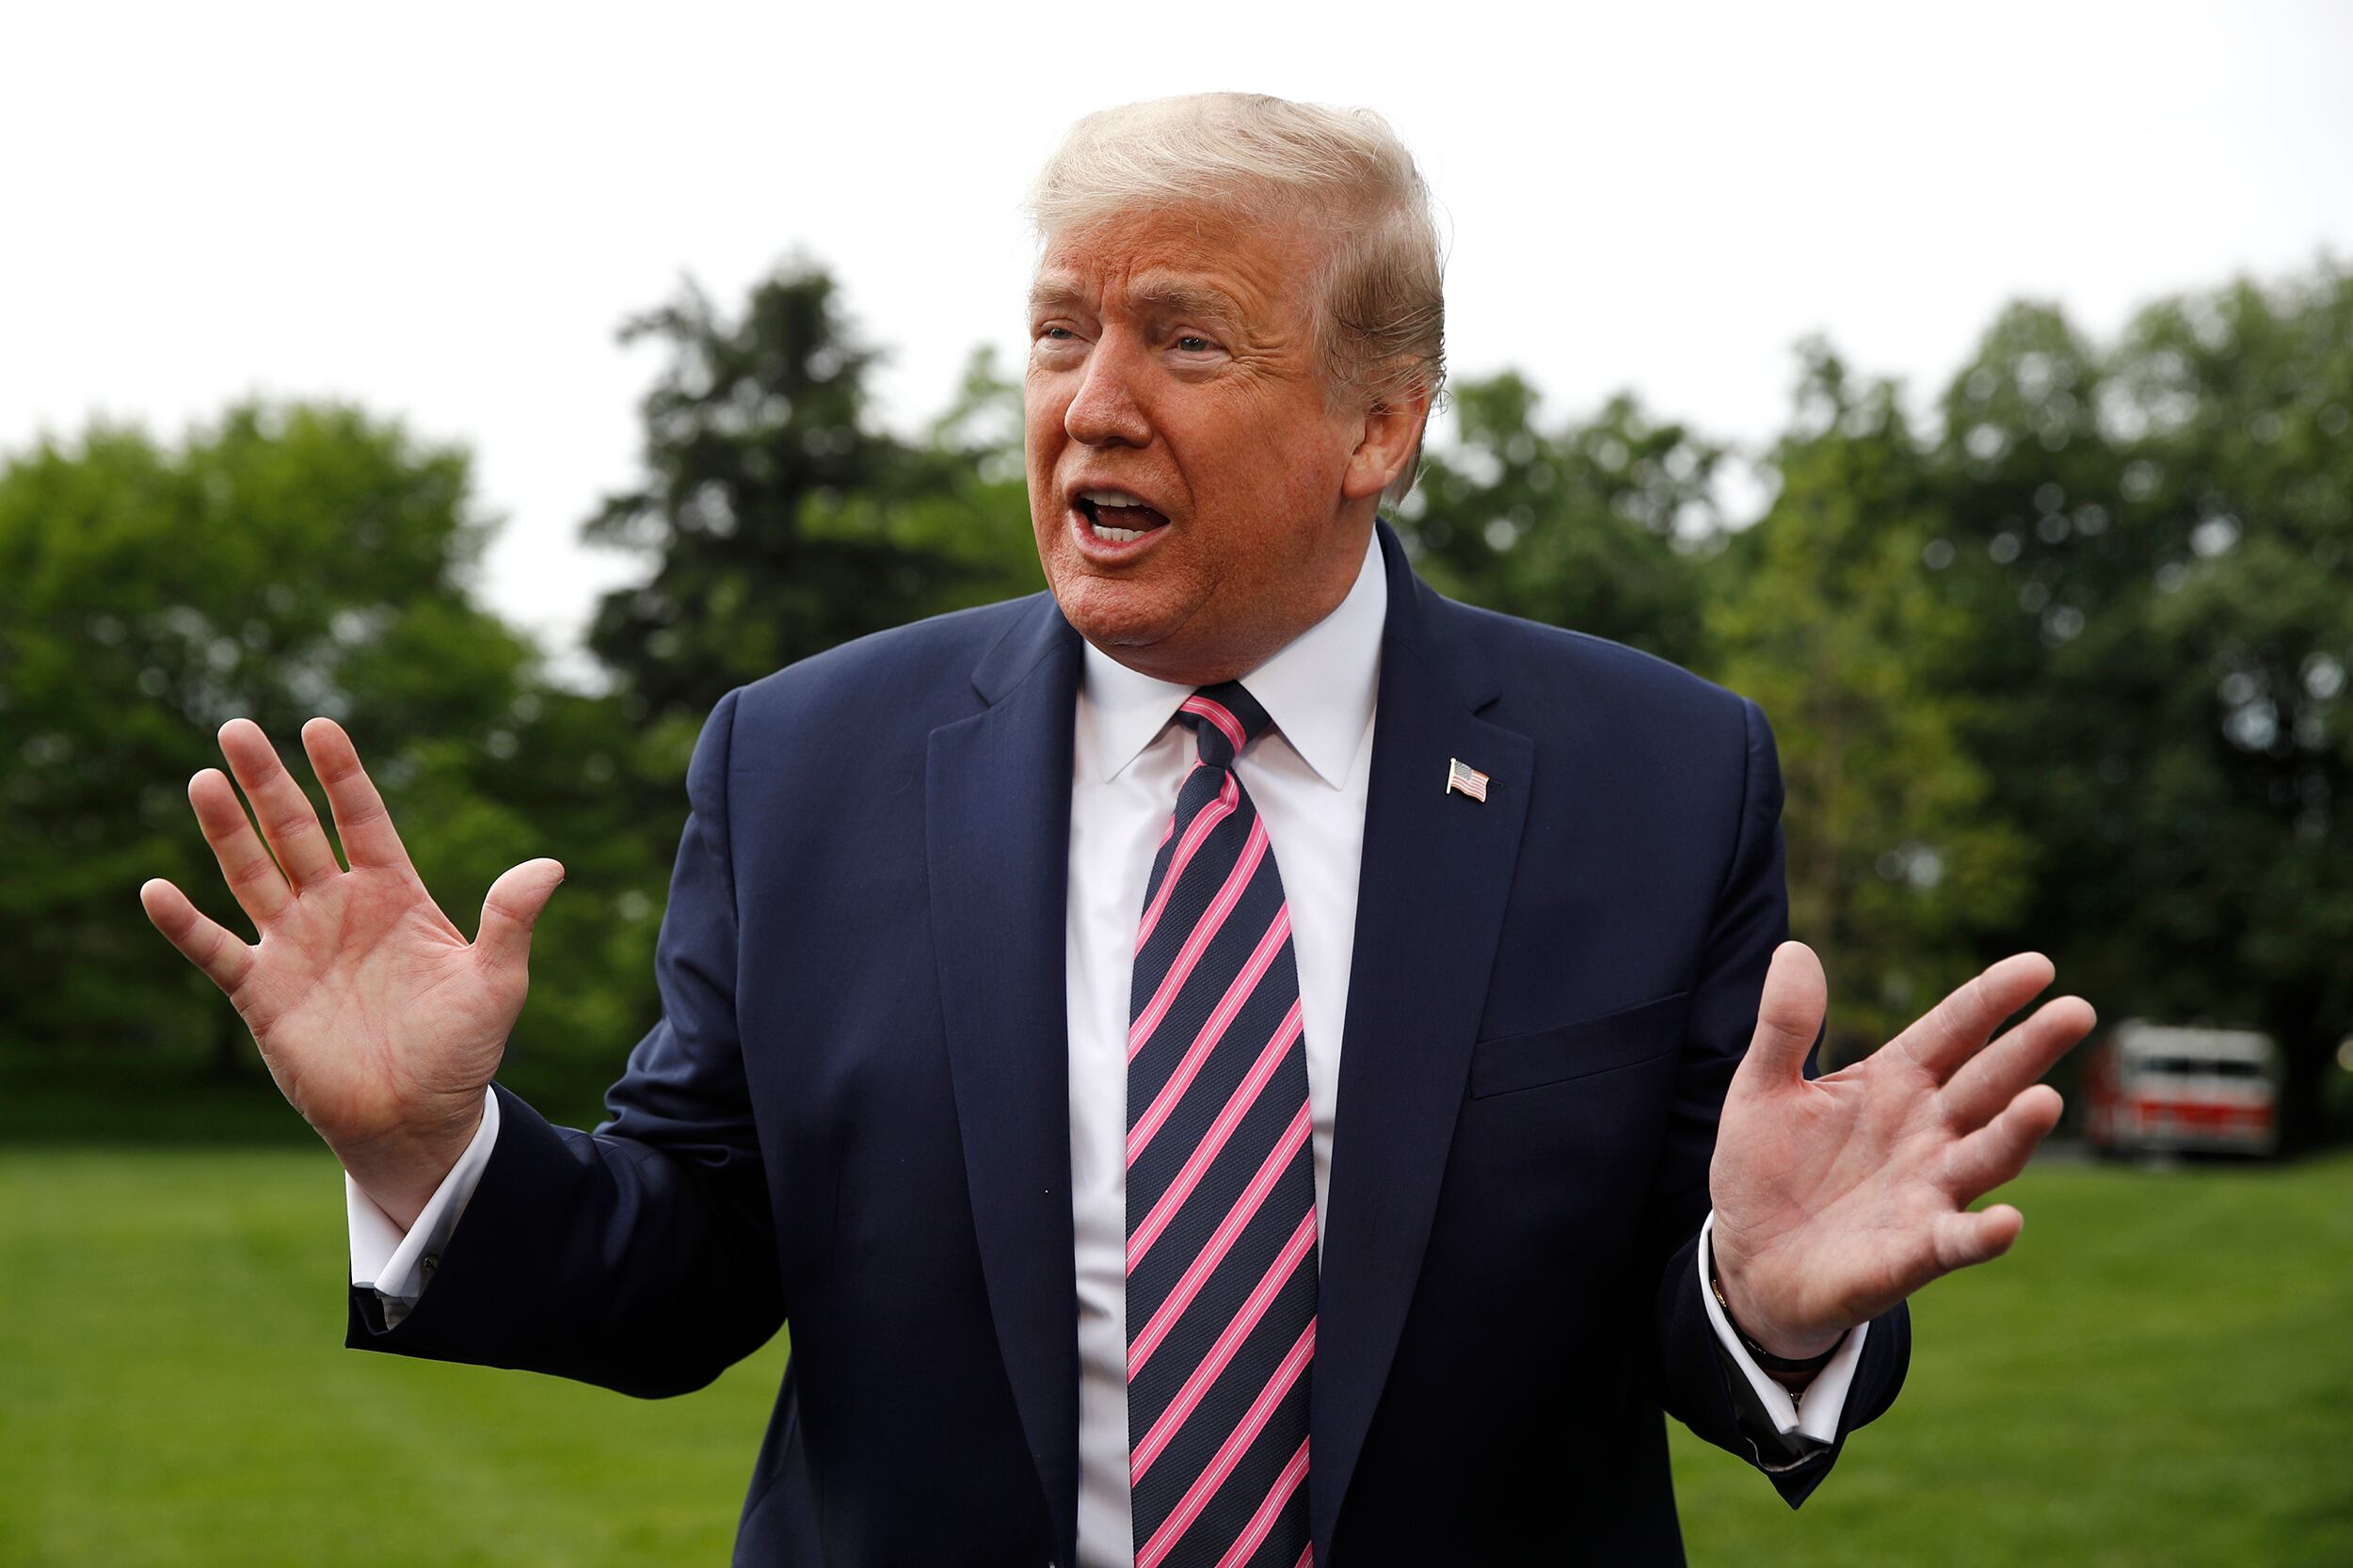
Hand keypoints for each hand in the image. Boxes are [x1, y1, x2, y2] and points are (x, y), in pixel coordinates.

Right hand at [138, 717, 563, 1225]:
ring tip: (203, 780)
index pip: (363, 820)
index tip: (320, 727)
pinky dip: (185, 924)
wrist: (418, 1119)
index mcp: (395, 895)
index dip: (342, 775)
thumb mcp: (497, 982)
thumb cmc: (462, 1049)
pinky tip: (156, 890)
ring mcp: (296, 947)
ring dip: (226, 831)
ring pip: (252, 874)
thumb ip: (511, 921)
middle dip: (268, 782)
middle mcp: (339, 910)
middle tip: (237, 728)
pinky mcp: (262, 993)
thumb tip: (550, 866)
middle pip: (296, 832)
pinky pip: (216, 950)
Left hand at [1708, 942, 2094, 1359]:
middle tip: (2077, 1011)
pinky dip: (1982, 1234)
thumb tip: (1794, 948)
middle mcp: (1927, 1132)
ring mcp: (1927, 1191)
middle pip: (1988, 1083)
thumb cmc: (1766, 1168)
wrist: (1750, 1260)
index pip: (1953, 1031)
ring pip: (1987, 1156)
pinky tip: (2005, 1222)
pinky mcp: (1913, 1252)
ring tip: (2045, 1102)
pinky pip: (1957, 1241)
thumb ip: (1784, 1025)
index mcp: (1895, 1082)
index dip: (1992, 999)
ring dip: (2017, 1133)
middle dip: (2030, 1050)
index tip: (2039, 966)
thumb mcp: (1762, 1088)